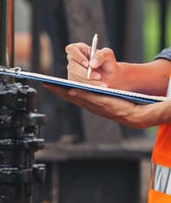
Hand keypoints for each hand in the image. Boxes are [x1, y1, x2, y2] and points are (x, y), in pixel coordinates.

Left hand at [43, 84, 168, 128]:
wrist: (150, 117)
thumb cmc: (153, 110)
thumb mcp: (153, 109)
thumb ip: (148, 108)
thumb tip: (123, 102)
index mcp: (118, 110)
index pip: (98, 102)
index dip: (84, 96)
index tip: (71, 90)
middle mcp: (106, 110)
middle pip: (82, 100)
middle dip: (64, 93)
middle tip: (49, 85)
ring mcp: (102, 108)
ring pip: (80, 99)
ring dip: (65, 92)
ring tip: (51, 85)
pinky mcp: (101, 105)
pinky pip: (84, 98)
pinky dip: (73, 93)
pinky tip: (64, 88)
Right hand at [65, 43, 118, 87]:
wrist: (110, 77)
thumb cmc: (107, 63)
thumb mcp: (108, 54)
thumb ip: (101, 55)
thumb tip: (92, 63)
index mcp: (79, 49)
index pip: (71, 49)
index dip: (77, 56)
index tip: (87, 64)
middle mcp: (73, 61)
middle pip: (72, 67)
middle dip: (85, 73)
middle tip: (99, 76)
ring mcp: (72, 73)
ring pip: (75, 78)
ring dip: (89, 82)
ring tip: (103, 84)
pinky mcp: (74, 83)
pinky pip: (78, 87)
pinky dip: (89, 88)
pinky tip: (98, 88)